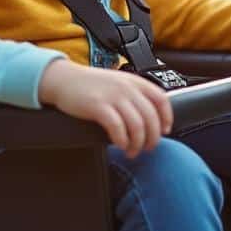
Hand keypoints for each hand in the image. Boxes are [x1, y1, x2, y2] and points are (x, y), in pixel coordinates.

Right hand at [39, 61, 172, 158]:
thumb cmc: (90, 84)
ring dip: (137, 143)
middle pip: (151, 117)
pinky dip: (122, 140)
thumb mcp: (118, 82)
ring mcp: (113, 97)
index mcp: (135, 81)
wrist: (63, 79)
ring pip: (137, 126)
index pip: (161, 100)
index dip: (166, 118)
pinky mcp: (98, 106)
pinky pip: (118, 128)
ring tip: (132, 151)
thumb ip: (134, 94)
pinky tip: (120, 145)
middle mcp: (127, 88)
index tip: (165, 131)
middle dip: (152, 138)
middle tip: (148, 148)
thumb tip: (150, 118)